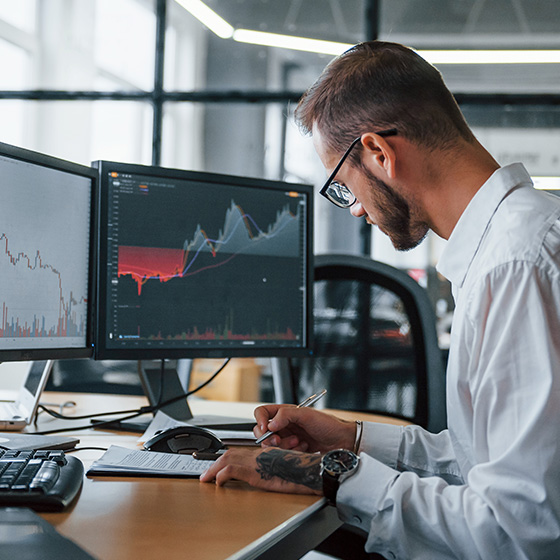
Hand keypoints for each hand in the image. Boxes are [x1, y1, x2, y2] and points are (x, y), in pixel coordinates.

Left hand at [199, 446, 322, 494]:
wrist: (314, 470)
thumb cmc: (305, 470)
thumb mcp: (286, 467)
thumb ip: (274, 469)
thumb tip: (267, 475)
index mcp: (266, 453)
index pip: (241, 452)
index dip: (228, 458)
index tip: (219, 466)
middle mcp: (260, 454)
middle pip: (232, 453)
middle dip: (216, 463)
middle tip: (206, 473)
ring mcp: (257, 461)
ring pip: (229, 458)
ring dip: (215, 468)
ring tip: (206, 478)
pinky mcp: (256, 470)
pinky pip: (233, 469)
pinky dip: (222, 475)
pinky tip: (217, 482)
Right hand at [253, 404, 355, 452]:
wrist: (342, 442)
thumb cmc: (327, 424)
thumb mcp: (306, 414)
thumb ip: (286, 415)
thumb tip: (270, 423)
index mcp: (285, 413)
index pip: (262, 413)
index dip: (260, 420)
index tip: (265, 428)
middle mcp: (284, 425)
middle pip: (262, 432)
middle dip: (269, 438)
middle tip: (278, 439)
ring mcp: (287, 439)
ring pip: (271, 445)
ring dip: (282, 445)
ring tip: (298, 442)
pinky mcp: (292, 451)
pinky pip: (282, 454)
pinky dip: (291, 452)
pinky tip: (304, 448)